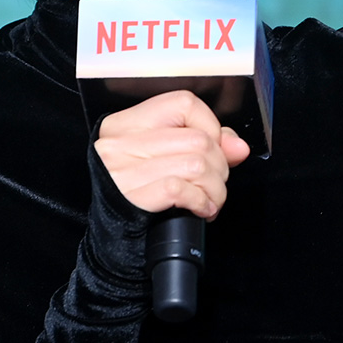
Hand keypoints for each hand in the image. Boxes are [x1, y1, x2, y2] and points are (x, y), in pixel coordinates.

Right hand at [94, 91, 249, 220]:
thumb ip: (201, 144)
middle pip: (198, 139)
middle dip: (219, 167)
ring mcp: (122, 170)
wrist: (106, 239)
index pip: (184, 104)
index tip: (212, 149)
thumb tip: (236, 145)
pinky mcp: (131, 197)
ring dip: (215, 189)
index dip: (210, 127)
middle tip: (213, 183)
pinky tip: (200, 209)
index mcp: (125, 125)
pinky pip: (182, 189)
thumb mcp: (159, 160)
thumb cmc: (133, 196)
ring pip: (197, 165)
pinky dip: (201, 202)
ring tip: (209, 199)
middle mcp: (119, 143)